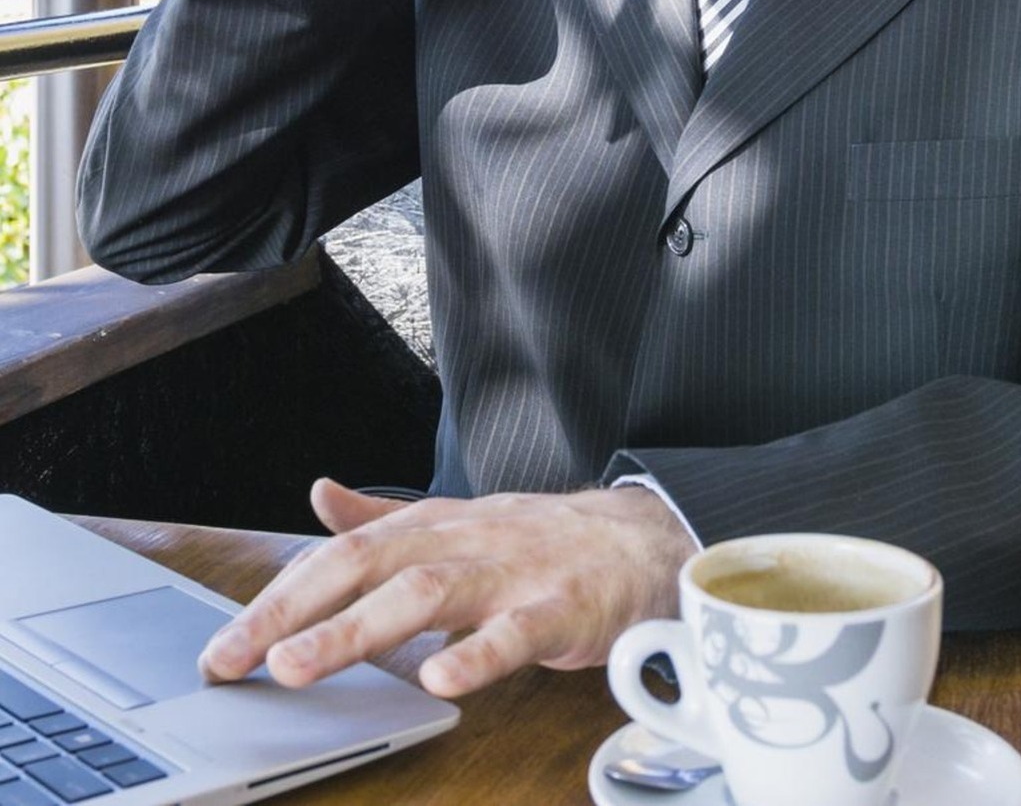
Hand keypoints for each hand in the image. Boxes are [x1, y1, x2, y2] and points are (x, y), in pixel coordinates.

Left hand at [198, 478, 697, 696]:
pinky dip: (479, 653)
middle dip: (295, 610)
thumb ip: (384, 516)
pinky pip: (518, 630)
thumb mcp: (455, 522)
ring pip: (429, 591)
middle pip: (370, 564)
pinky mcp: (562, 607)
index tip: (224, 645)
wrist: (640, 539)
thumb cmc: (539, 540)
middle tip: (235, 657)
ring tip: (300, 665)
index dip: (280, 595)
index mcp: (435, 526)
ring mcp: (513, 571)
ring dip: (359, 628)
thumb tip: (319, 496)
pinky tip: (440, 680)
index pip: (344, 553)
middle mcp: (465, 540)